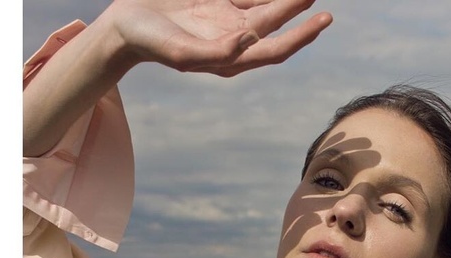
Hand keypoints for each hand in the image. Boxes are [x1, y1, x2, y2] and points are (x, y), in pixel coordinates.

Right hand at [106, 0, 332, 75]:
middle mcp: (235, 40)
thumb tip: (250, 42)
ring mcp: (227, 19)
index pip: (275, 48)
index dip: (302, 36)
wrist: (126, 25)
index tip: (324, 19)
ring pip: (265, 3)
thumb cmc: (151, 42)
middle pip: (275, 21)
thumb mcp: (182, 53)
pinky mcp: (218, 1)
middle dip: (298, 5)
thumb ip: (216, 52)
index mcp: (231, 59)